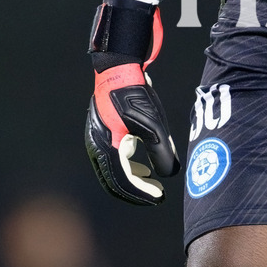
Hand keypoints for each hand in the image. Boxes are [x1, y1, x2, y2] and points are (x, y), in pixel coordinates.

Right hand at [85, 1, 179, 204]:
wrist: (118, 69)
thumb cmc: (133, 95)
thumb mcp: (153, 125)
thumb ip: (162, 153)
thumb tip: (170, 174)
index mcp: (107, 149)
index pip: (124, 182)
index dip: (142, 193)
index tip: (159, 197)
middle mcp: (97, 147)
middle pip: (114, 181)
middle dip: (135, 191)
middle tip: (155, 194)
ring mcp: (97, 139)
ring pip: (112, 170)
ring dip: (131, 179)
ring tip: (150, 182)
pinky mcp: (101, 131)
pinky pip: (112, 157)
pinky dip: (126, 166)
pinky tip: (140, 165)